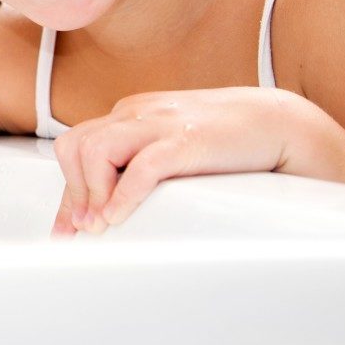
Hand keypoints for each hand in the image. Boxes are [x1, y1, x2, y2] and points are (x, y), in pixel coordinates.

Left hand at [49, 87, 314, 237]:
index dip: (66, 192)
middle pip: (76, 145)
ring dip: (92, 194)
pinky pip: (142, 166)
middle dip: (73, 192)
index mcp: (130, 113)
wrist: (278, 122)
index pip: (77, 146)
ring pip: (97, 149)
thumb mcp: (170, 145)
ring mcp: (161, 123)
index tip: (66, 231)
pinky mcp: (187, 140)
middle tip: (84, 230)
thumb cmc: (224, 141)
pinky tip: (118, 218)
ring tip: (101, 226)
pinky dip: (122, 195)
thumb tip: (107, 207)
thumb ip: (138, 162)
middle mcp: (138, 113)